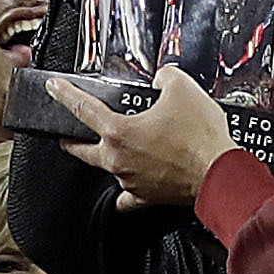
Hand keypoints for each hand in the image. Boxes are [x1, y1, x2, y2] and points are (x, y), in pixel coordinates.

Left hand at [67, 66, 239, 206]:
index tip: (54, 89)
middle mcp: (118, 159)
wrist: (220, 172)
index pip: (82, 108)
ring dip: (105, 160)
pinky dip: (126, 191)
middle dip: (70, 139)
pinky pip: (127, 198)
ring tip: (110, 151)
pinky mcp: (145, 197)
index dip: (64, 94)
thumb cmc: (200, 137)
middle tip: (67, 133)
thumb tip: (162, 79)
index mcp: (118, 132)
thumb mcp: (181, 87)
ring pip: (105, 171)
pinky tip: (129, 184)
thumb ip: (164, 76)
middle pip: (80, 149)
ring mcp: (129, 181)